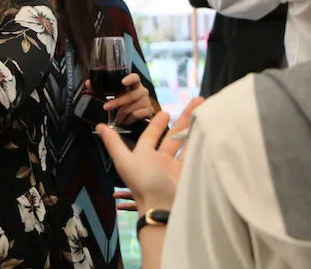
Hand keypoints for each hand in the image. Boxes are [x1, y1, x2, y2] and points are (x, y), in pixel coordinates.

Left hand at [86, 73, 155, 123]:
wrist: (139, 113)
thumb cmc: (125, 101)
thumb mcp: (113, 94)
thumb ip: (100, 88)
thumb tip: (89, 83)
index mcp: (134, 84)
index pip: (135, 77)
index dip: (130, 79)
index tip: (123, 82)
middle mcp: (142, 91)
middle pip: (130, 95)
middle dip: (117, 102)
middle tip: (106, 107)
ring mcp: (146, 101)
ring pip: (132, 107)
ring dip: (121, 114)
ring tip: (116, 118)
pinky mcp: (148, 111)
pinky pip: (137, 115)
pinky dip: (128, 119)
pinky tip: (125, 120)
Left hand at [97, 96, 203, 211]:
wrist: (164, 207)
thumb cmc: (143, 183)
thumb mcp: (125, 161)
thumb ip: (114, 143)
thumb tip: (99, 126)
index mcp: (145, 156)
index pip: (151, 135)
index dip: (157, 123)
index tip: (165, 111)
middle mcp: (161, 160)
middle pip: (173, 135)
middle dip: (184, 119)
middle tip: (196, 102)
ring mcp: (177, 167)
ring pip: (188, 142)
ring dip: (196, 127)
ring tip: (207, 111)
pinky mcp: (192, 173)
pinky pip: (198, 153)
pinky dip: (204, 142)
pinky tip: (211, 129)